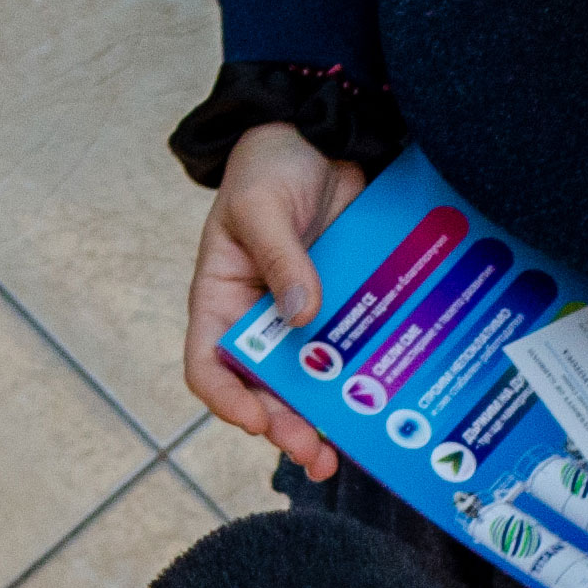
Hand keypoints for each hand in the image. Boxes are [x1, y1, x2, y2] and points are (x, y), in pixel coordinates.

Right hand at [181, 122, 368, 481]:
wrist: (325, 132)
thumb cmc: (272, 162)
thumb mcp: (262, 205)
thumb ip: (280, 259)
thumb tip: (301, 315)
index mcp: (221, 299)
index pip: (207, 365)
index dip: (225, 399)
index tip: (255, 419)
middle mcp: (260, 320)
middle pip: (262, 390)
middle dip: (284, 425)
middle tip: (312, 452)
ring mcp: (305, 318)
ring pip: (308, 384)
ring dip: (322, 421)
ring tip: (341, 454)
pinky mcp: (347, 307)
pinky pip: (351, 353)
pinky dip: (360, 384)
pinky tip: (379, 407)